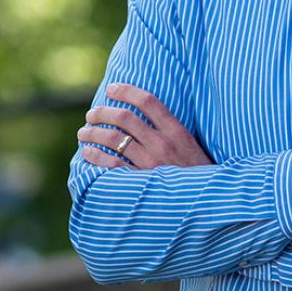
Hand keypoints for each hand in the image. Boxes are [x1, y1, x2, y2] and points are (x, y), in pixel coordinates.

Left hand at [78, 83, 212, 170]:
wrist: (206, 201)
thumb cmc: (196, 171)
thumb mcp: (190, 145)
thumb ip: (170, 130)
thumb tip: (143, 116)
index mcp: (176, 131)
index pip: (148, 101)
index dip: (126, 91)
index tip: (111, 88)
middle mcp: (162, 144)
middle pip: (125, 118)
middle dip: (103, 112)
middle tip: (92, 114)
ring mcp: (150, 164)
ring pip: (113, 139)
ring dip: (93, 132)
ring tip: (84, 131)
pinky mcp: (140, 182)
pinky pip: (111, 165)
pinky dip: (95, 156)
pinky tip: (87, 152)